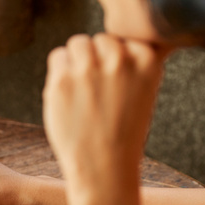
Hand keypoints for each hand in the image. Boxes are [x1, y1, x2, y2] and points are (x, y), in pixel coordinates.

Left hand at [43, 33, 165, 204]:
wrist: (104, 167)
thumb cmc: (122, 132)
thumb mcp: (143, 92)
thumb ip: (132, 63)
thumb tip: (109, 37)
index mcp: (147, 60)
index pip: (124, 39)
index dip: (116, 61)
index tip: (117, 86)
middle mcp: (120, 59)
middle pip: (99, 39)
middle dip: (95, 59)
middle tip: (96, 93)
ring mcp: (89, 68)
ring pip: (77, 43)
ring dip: (75, 62)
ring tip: (81, 93)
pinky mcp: (62, 79)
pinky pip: (57, 57)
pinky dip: (59, 73)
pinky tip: (67, 97)